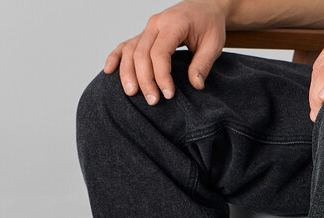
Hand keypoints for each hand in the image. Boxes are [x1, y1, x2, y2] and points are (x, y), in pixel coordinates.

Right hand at [103, 0, 226, 103]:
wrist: (205, 7)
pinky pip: (125, 44)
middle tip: (153, 101)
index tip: (169, 95)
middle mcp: (156, 24)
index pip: (160, 52)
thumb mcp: (214, 44)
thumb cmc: (210, 26)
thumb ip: (203, 64)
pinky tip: (109, 71)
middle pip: (141, 53)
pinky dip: (116, 57)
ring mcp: (148, 28)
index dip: (161, 75)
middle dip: (145, 80)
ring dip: (128, 73)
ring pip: (130, 50)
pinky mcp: (145, 34)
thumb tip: (196, 85)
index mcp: (173, 24)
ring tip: (132, 94)